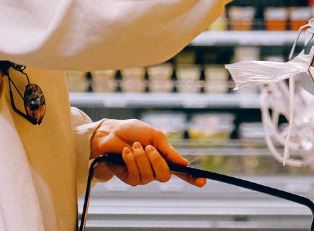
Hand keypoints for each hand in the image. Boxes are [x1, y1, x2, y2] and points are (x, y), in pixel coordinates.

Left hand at [90, 119, 205, 187]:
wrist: (110, 133)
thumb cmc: (132, 131)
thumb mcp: (154, 136)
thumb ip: (168, 150)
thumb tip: (184, 163)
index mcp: (163, 158)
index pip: (180, 171)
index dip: (192, 178)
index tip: (203, 181)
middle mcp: (155, 169)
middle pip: (165, 175)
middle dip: (157, 160)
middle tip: (147, 147)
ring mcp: (143, 175)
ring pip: (150, 175)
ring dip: (141, 158)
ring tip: (133, 146)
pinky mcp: (129, 178)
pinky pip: (136, 175)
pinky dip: (131, 161)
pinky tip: (125, 152)